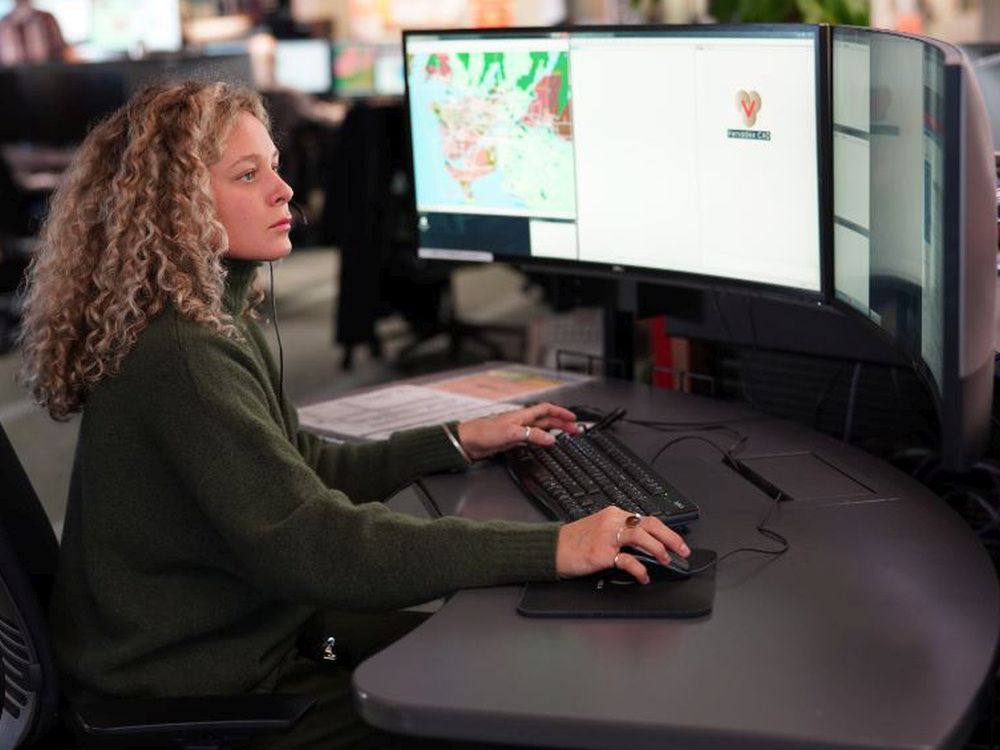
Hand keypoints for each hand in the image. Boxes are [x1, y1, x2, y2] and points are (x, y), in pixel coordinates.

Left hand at [456, 402, 580, 460]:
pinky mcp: (512, 440)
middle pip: (546, 419)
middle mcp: (521, 421)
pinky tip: (544, 443)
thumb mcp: (511, 434)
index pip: (546, 409)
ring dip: (553, 431)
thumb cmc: (484, 432)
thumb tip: (551, 439)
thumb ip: (532, 435)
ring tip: (564, 435)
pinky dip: (541, 439)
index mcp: (522, 415)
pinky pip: (532, 438)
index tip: (573, 418)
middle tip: (574, 430)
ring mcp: (517, 430)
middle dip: (561, 423)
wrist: (467, 442)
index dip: (561, 412)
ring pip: (540, 428)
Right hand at [555, 508, 689, 583]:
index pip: (646, 519)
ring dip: (658, 548)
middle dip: (670, 537)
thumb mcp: (599, 530)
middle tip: (682, 550)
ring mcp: (606, 536)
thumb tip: (646, 547)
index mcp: (613, 514)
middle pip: (649, 524)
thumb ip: (620, 534)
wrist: (550, 549)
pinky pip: (627, 559)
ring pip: (641, 536)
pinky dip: (639, 569)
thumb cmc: (573, 542)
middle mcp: (612, 521)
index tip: (677, 542)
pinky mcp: (601, 552)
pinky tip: (643, 576)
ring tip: (666, 560)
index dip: (666, 531)